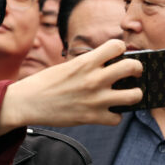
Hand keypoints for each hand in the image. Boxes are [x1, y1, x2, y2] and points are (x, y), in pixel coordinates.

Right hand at [0, 39, 141, 130]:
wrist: (27, 103)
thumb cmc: (45, 83)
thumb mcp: (67, 66)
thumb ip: (88, 65)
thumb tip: (109, 64)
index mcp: (85, 62)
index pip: (117, 46)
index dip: (121, 49)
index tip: (119, 54)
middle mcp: (94, 79)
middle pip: (132, 67)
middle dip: (137, 69)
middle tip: (132, 72)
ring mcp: (96, 99)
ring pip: (134, 95)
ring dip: (133, 94)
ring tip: (126, 94)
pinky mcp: (93, 117)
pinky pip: (118, 118)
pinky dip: (115, 115)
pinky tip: (108, 112)